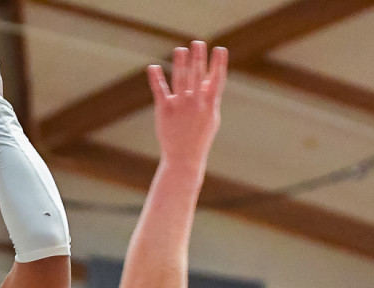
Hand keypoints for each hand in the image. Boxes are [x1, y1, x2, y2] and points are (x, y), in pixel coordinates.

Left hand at [146, 42, 226, 167]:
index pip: (216, 80)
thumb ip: (210, 98)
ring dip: (180, 63)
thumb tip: (208, 79)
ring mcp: (180, 106)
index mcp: (209, 105)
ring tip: (180, 49)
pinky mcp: (164, 110)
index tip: (220, 49)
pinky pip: (160, 91)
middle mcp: (196, 103)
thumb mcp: (211, 118)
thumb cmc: (200, 137)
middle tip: (197, 43)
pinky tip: (153, 67)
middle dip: (198, 58)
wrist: (184, 158)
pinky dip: (156, 79)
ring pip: (180, 80)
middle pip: (197, 75)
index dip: (219, 64)